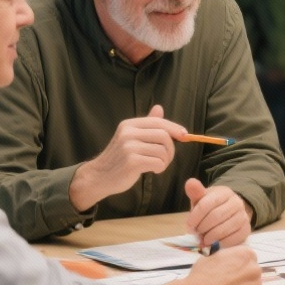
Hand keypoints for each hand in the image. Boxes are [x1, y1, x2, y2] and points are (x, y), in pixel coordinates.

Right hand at [69, 106, 184, 211]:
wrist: (99, 177)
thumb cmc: (119, 158)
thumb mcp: (130, 137)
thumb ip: (146, 125)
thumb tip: (159, 107)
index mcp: (129, 125)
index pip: (159, 122)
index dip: (174, 128)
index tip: (184, 136)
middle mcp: (128, 133)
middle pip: (164, 136)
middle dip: (170, 149)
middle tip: (166, 158)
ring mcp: (129, 147)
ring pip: (162, 151)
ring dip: (165, 161)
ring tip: (157, 165)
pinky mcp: (132, 162)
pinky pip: (158, 163)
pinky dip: (160, 168)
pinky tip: (153, 170)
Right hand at [167, 246, 261, 284]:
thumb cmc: (202, 277)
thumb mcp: (211, 257)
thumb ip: (225, 258)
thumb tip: (227, 261)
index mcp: (246, 254)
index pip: (247, 258)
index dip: (238, 265)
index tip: (232, 271)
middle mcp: (255, 270)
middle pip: (252, 273)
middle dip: (243, 278)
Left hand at [185, 178, 251, 248]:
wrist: (229, 213)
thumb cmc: (211, 207)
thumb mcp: (202, 198)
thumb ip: (196, 192)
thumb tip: (190, 182)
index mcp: (224, 192)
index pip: (206, 204)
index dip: (195, 217)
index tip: (189, 226)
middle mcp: (237, 202)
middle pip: (215, 217)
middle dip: (202, 228)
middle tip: (197, 234)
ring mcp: (244, 216)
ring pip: (223, 230)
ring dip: (210, 237)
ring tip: (204, 239)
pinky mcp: (246, 230)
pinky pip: (232, 240)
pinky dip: (220, 244)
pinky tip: (214, 243)